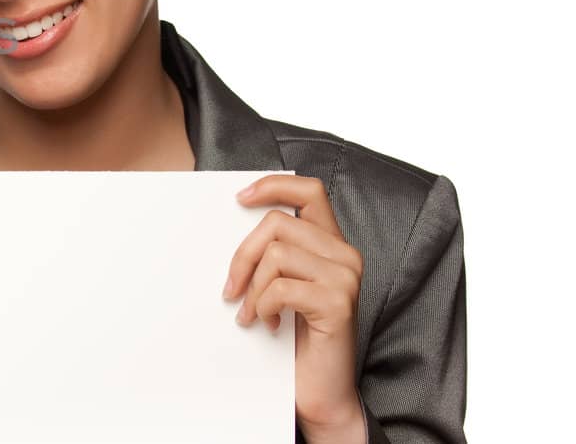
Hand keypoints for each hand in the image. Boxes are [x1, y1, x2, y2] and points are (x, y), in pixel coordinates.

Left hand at [224, 175, 366, 443]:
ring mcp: (345, 278)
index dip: (273, 186)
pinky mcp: (338, 303)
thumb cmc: (297, 337)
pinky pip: (281, 288)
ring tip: (252, 313)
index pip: (309, 191)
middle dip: (243, 254)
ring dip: (252, 288)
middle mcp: (345, 255)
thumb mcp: (283, 286)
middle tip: (231, 289)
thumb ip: (273, 253)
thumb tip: (233, 221)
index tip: (239, 198)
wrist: (320, 389)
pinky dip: (263, 307)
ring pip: (275, 255)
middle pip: (277, 224)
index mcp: (332, 244)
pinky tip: (270, 324)